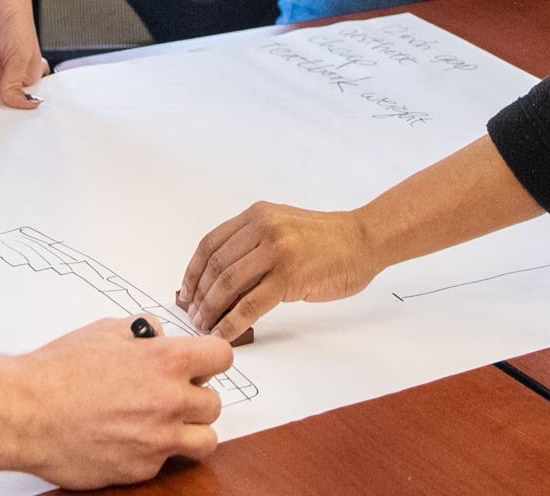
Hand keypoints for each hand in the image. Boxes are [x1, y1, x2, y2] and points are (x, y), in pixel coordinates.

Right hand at [0, 318, 229, 486]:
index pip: (222, 357)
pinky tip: (128, 440)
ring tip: (165, 424)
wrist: (25, 414)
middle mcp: (170, 401)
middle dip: (196, 397)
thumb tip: (156, 335)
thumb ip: (141, 332)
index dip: (211, 359)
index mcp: (166, 362)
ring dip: (190, 431)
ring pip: (205, 440)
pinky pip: (165, 461)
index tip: (202, 364)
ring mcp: (158, 440)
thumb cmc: (57, 371)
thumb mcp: (104, 331)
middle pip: (215, 403)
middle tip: (172, 395)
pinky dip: (153, 452)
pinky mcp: (141, 469)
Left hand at [179, 202, 378, 340]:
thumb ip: (253, 246)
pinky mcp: (290, 276)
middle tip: (194, 316)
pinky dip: (232, 322)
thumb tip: (220, 281)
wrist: (363, 240)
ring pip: (228, 285)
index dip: (192, 272)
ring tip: (206, 326)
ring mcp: (277, 251)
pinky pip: (250, 304)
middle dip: (199, 296)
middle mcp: (263, 228)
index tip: (186, 292)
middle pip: (216, 265)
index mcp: (257, 215)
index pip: (210, 243)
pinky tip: (224, 333)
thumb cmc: (326, 240)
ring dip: (211, 311)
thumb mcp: (282, 229)